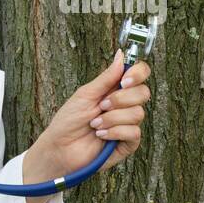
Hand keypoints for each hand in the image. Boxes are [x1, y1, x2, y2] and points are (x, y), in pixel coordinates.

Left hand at [28, 50, 151, 178]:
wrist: (60, 148)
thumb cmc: (68, 121)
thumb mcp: (86, 94)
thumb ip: (106, 77)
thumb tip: (121, 54)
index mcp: (115, 90)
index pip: (140, 75)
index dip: (137, 74)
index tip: (124, 81)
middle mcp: (124, 106)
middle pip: (143, 93)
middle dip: (120, 99)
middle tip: (101, 106)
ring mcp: (127, 124)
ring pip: (137, 113)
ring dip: (112, 118)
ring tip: (95, 125)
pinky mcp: (128, 143)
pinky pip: (134, 132)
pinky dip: (114, 132)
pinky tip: (101, 135)